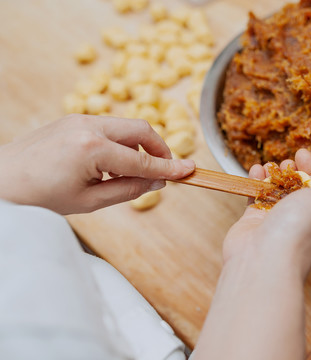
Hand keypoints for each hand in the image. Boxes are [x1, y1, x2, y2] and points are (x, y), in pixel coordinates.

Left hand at [0, 114, 194, 213]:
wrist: (0, 181)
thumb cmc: (39, 196)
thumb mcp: (89, 202)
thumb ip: (129, 189)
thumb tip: (157, 182)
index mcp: (92, 150)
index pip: (142, 162)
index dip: (168, 169)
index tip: (189, 171)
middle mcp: (88, 126)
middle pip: (142, 130)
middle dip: (159, 150)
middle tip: (166, 170)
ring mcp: (80, 118)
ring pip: (128, 125)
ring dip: (140, 146)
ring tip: (136, 171)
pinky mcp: (74, 118)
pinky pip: (110, 126)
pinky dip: (122, 142)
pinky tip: (114, 163)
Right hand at [223, 149, 310, 277]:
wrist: (266, 256)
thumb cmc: (302, 228)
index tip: (302, 153)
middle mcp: (304, 222)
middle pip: (300, 189)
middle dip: (293, 171)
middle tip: (286, 161)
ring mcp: (278, 222)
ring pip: (277, 192)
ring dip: (274, 175)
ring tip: (270, 165)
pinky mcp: (256, 222)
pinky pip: (257, 197)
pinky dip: (256, 182)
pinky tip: (255, 171)